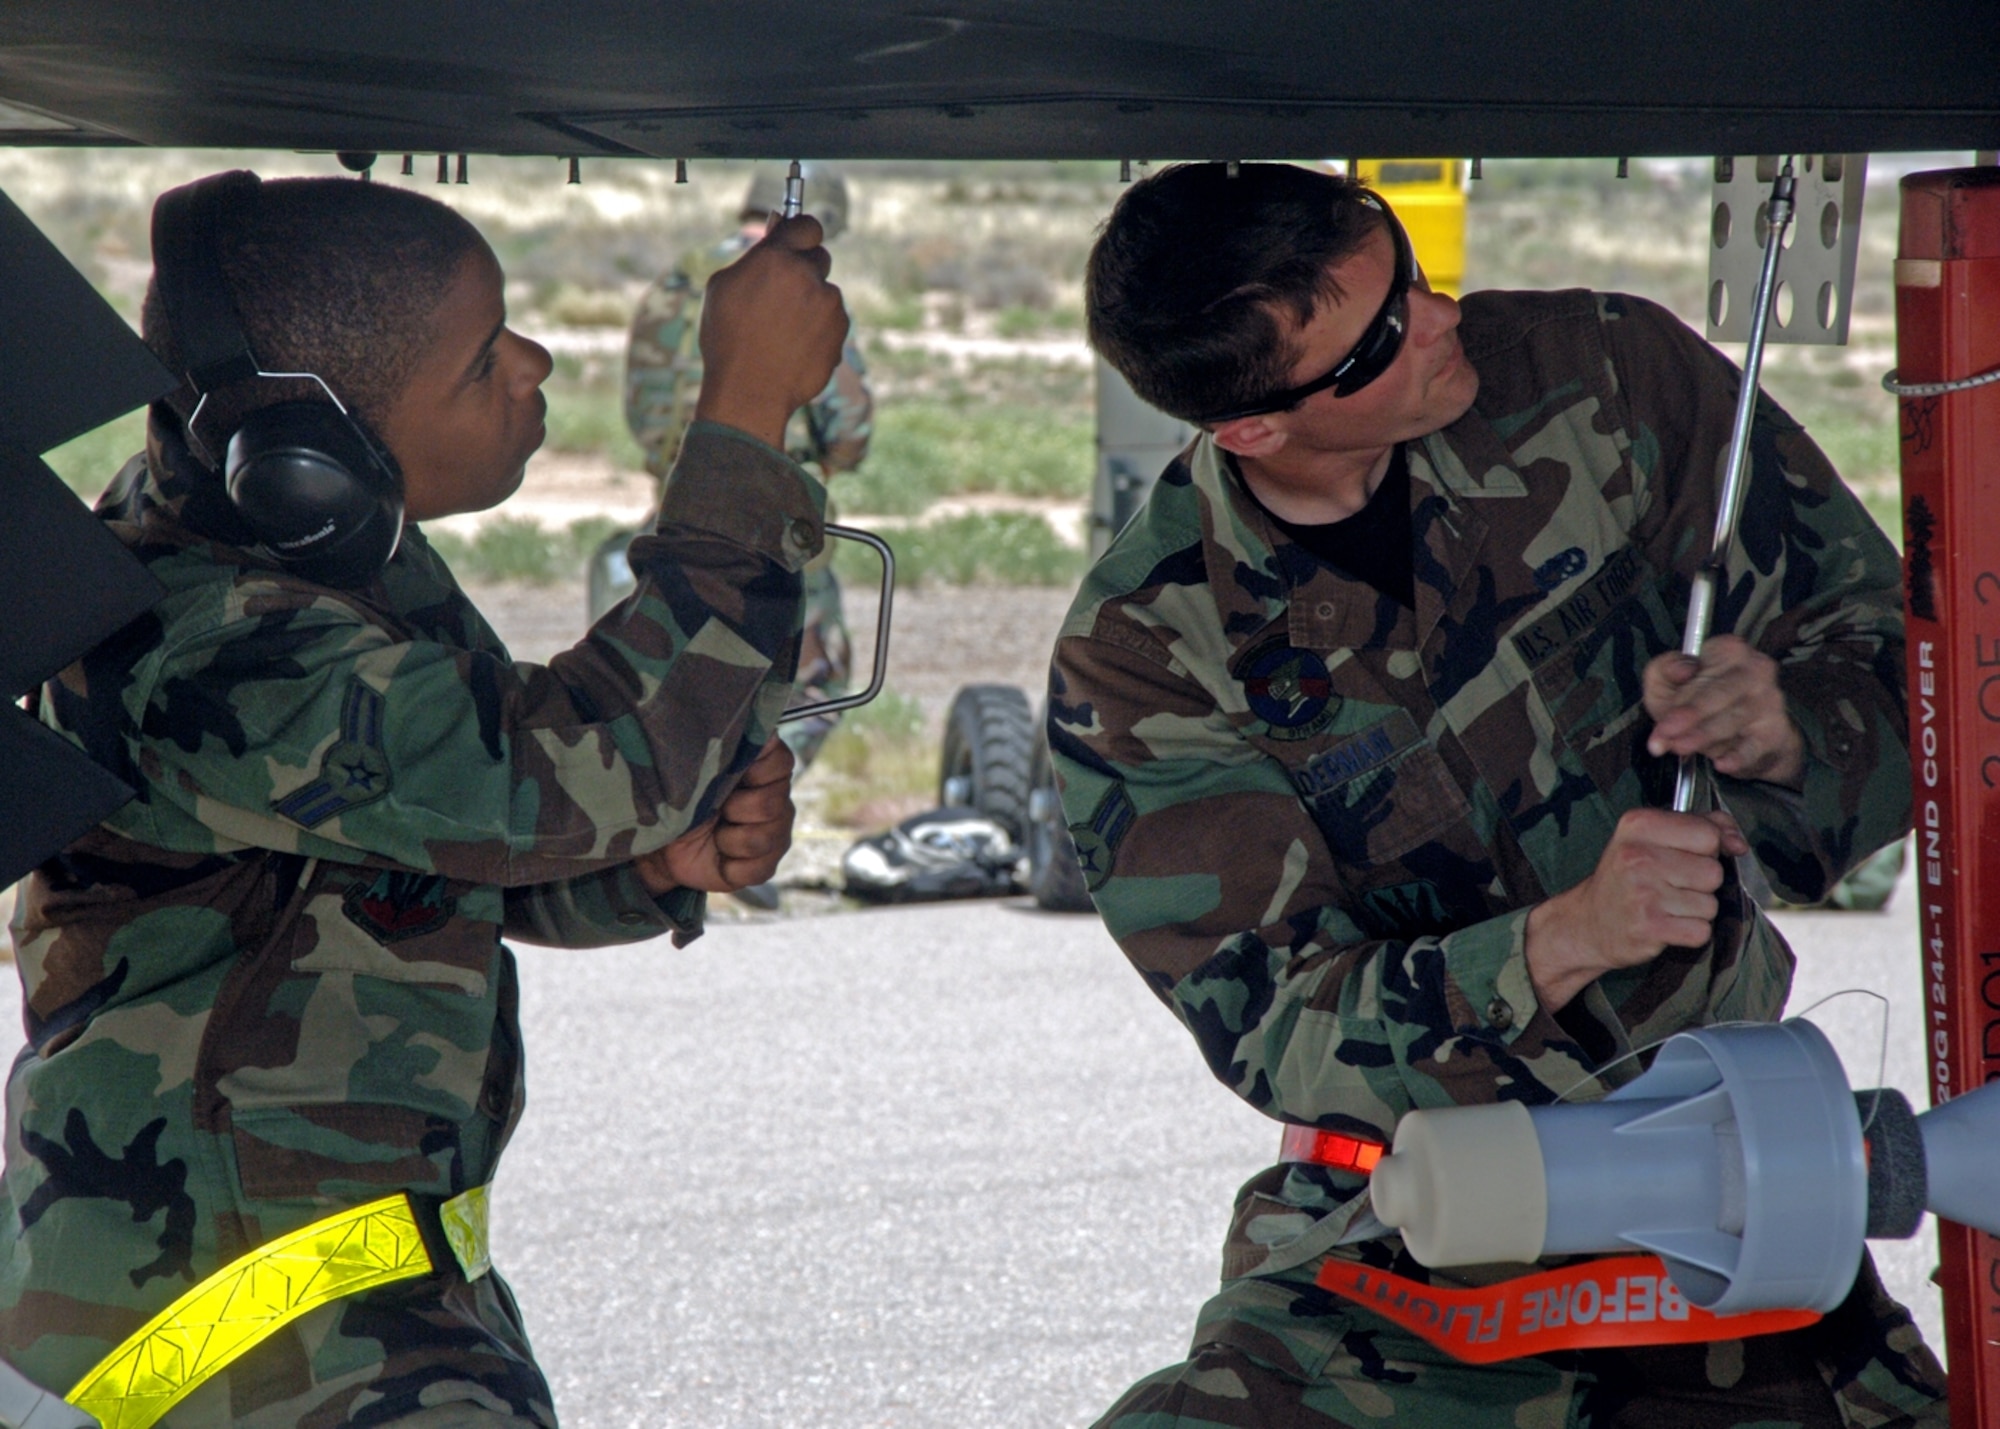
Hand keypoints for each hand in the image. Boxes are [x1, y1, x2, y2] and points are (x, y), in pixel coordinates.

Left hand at [635, 739, 795, 894]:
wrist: (665, 846)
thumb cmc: (684, 800)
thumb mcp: (698, 770)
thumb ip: (725, 748)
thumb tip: (747, 724)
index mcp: (765, 770)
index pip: (782, 761)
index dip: (756, 770)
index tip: (732, 776)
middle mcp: (779, 799)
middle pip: (770, 804)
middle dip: (733, 809)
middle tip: (715, 810)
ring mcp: (777, 834)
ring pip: (761, 838)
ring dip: (727, 839)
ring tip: (715, 835)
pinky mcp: (767, 866)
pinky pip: (755, 868)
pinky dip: (729, 866)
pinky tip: (720, 858)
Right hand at [694, 215, 848, 448]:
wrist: (750, 392)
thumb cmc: (728, 339)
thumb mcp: (724, 288)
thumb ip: (756, 256)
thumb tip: (777, 229)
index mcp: (776, 259)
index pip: (807, 225)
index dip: (802, 233)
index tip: (798, 241)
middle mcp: (807, 276)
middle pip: (819, 257)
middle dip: (805, 270)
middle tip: (783, 294)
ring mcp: (828, 304)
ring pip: (825, 292)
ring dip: (811, 303)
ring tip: (782, 332)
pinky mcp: (840, 330)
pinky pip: (833, 320)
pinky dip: (820, 329)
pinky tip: (795, 347)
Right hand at [1525, 807, 1748, 1009]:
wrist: (1587, 922)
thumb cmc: (1628, 876)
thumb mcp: (1654, 838)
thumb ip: (1704, 826)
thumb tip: (1738, 844)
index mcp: (1638, 824)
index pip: (1708, 834)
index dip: (1707, 850)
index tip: (1684, 858)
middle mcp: (1637, 855)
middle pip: (1713, 872)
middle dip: (1700, 884)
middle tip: (1668, 886)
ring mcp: (1642, 892)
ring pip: (1710, 904)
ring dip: (1694, 911)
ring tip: (1665, 906)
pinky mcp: (1648, 926)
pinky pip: (1700, 931)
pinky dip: (1689, 933)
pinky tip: (1666, 926)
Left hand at [1643, 636, 1803, 786]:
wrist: (1745, 742)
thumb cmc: (1699, 703)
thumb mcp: (1669, 683)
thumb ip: (1664, 670)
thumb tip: (1683, 670)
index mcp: (1727, 650)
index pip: (1703, 668)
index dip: (1681, 694)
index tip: (1664, 720)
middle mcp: (1755, 669)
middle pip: (1721, 691)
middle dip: (1691, 714)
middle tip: (1666, 732)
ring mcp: (1769, 700)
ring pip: (1734, 718)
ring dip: (1704, 735)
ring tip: (1679, 747)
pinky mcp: (1776, 731)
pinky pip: (1756, 745)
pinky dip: (1739, 756)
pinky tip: (1722, 763)